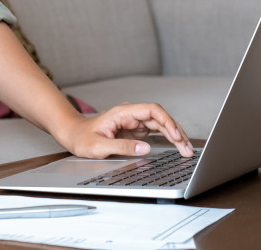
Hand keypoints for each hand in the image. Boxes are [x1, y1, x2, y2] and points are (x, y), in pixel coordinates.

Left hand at [59, 102, 193, 158]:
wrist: (73, 135)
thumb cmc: (82, 138)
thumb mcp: (98, 146)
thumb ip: (122, 146)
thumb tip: (145, 148)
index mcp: (122, 112)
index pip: (151, 110)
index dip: (166, 121)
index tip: (175, 135)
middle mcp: (130, 114)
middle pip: (159, 118)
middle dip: (175, 132)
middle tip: (187, 149)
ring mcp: (134, 122)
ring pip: (160, 125)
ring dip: (174, 136)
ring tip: (187, 150)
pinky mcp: (135, 130)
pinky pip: (155, 132)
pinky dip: (167, 139)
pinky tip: (177, 147)